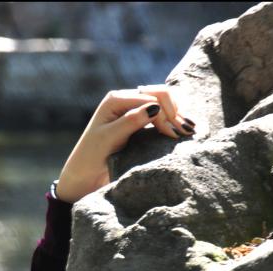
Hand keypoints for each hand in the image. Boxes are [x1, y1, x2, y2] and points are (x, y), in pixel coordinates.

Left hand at [55, 85, 195, 202]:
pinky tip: (181, 130)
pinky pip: (160, 114)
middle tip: (184, 133)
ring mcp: (133, 108)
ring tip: (187, 131)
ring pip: (163, 103)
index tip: (172, 136)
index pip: (149, 99)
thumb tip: (154, 107)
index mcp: (115, 99)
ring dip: (176, 115)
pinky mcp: (139, 120)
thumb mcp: (110, 138)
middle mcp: (125, 99)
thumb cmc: (92, 155)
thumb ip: (130, 121)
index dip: (164, 115)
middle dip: (173, 112)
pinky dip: (172, 120)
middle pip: (159, 95)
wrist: (85, 172)